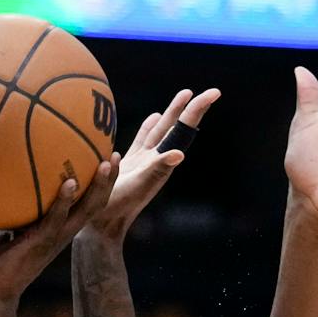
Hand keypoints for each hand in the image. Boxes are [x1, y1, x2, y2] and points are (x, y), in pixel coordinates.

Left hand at [0, 157, 117, 302]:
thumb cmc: (0, 258)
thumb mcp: (11, 225)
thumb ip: (18, 206)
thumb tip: (10, 178)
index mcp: (61, 228)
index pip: (87, 203)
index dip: (100, 184)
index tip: (107, 159)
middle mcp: (64, 233)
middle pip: (95, 204)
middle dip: (108, 181)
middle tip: (115, 156)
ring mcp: (54, 239)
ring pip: (84, 211)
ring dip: (97, 187)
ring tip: (105, 164)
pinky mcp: (40, 243)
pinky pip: (56, 219)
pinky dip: (64, 201)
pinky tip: (69, 183)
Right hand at [92, 87, 220, 242]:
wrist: (103, 224)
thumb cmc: (118, 205)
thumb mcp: (138, 185)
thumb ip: (158, 168)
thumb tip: (180, 153)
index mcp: (162, 160)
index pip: (183, 129)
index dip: (197, 110)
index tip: (214, 92)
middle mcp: (157, 160)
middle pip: (176, 127)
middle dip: (189, 108)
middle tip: (208, 92)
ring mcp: (143, 161)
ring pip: (161, 131)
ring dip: (172, 114)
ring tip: (184, 95)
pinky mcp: (130, 164)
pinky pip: (143, 139)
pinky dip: (149, 126)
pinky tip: (153, 117)